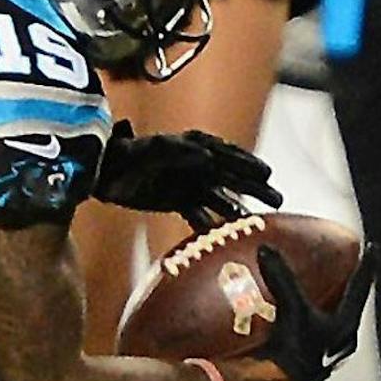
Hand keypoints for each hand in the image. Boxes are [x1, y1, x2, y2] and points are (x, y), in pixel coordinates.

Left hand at [94, 121, 280, 232]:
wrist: (104, 172)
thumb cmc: (129, 154)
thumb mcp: (154, 148)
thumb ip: (180, 151)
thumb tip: (209, 156)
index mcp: (194, 146)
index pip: (228, 155)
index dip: (248, 164)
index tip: (268, 174)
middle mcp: (197, 165)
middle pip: (231, 178)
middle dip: (254, 188)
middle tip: (276, 200)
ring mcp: (189, 184)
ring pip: (220, 198)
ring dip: (237, 208)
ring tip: (257, 219)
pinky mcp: (178, 201)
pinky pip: (200, 214)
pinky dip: (210, 223)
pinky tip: (222, 234)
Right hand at [256, 245, 375, 380]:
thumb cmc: (291, 351)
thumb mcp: (290, 310)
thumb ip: (282, 279)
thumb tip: (267, 248)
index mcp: (344, 327)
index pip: (361, 289)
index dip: (368, 266)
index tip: (374, 246)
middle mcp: (339, 343)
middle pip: (347, 309)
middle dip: (345, 291)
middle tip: (341, 272)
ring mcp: (323, 357)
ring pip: (328, 328)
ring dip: (322, 312)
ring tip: (311, 298)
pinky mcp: (304, 367)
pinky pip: (306, 341)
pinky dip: (299, 328)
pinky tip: (281, 326)